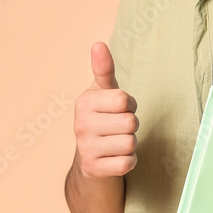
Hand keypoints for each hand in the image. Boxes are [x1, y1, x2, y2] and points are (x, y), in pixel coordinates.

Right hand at [72, 42, 138, 178]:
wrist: (90, 156)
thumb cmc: (102, 116)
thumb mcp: (103, 91)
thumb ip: (104, 69)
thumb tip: (98, 44)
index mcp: (84, 102)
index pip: (124, 100)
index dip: (129, 105)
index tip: (119, 109)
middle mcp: (80, 125)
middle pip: (130, 123)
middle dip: (131, 125)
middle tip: (119, 127)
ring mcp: (85, 148)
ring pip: (130, 143)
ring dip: (130, 143)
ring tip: (116, 141)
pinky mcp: (93, 169)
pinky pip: (127, 163)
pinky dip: (129, 161)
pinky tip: (116, 157)